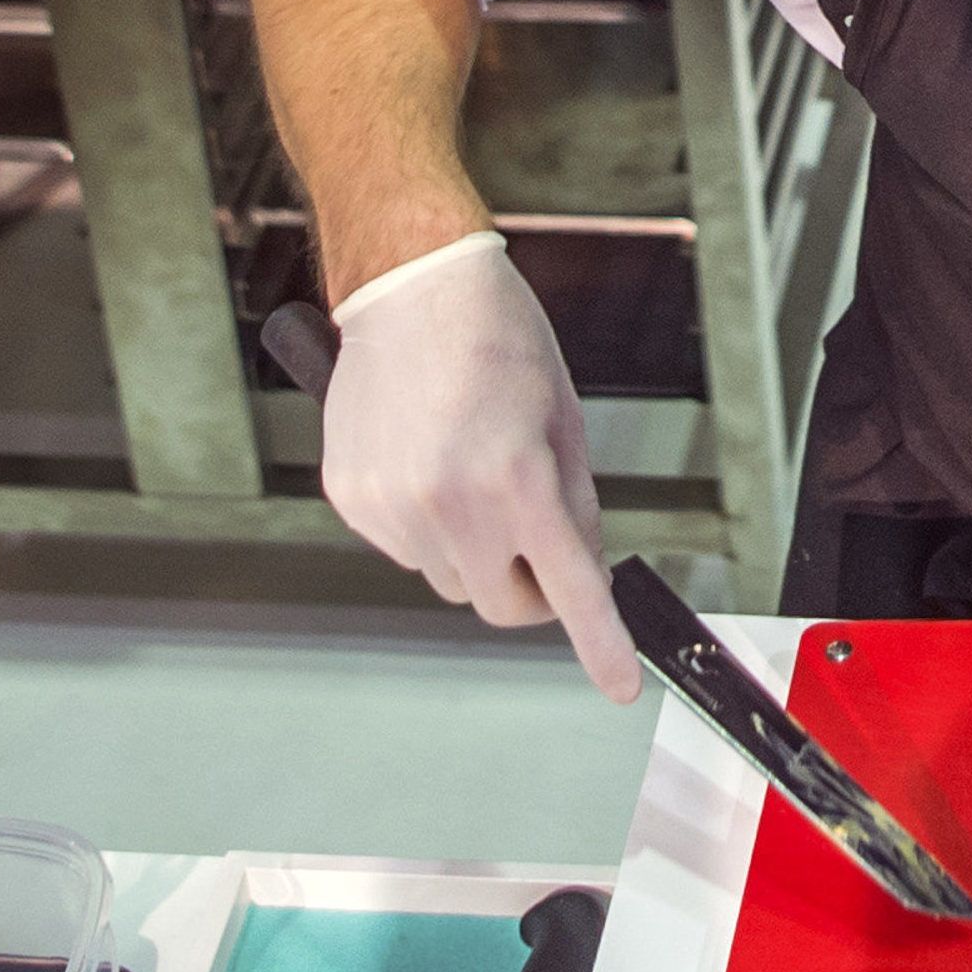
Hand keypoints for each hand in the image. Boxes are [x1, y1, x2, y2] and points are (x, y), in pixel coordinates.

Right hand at [317, 231, 642, 700]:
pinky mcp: (353, 499)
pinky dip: (423, 524)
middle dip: (527, 585)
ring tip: (467, 465)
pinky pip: (403, 548)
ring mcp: (395, 506)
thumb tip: (580, 569)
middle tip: (532, 531)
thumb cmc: (497, 339)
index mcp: (520, 479)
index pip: (571, 591)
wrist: (412, 286)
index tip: (619, 685)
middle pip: (502, 605)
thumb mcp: (564, 420)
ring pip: (448, 579)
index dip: (601, 646)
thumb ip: (574, 504)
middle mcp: (454, 502)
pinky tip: (425, 458)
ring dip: (471, 550)